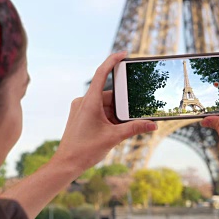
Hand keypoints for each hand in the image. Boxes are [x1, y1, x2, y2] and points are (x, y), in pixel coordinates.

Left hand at [52, 52, 157, 175]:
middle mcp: (83, 102)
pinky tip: (115, 130)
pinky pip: (99, 112)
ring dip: (116, 115)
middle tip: (135, 114)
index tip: (124, 54)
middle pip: (109, 96)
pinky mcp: (81, 116)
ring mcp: (81, 109)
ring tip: (122, 129)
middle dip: (123, 106)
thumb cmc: (85, 150)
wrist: (66, 164)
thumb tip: (152, 125)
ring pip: (105, 106)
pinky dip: (109, 119)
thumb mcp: (113, 138)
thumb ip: (134, 128)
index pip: (101, 73)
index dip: (112, 61)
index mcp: (89, 101)